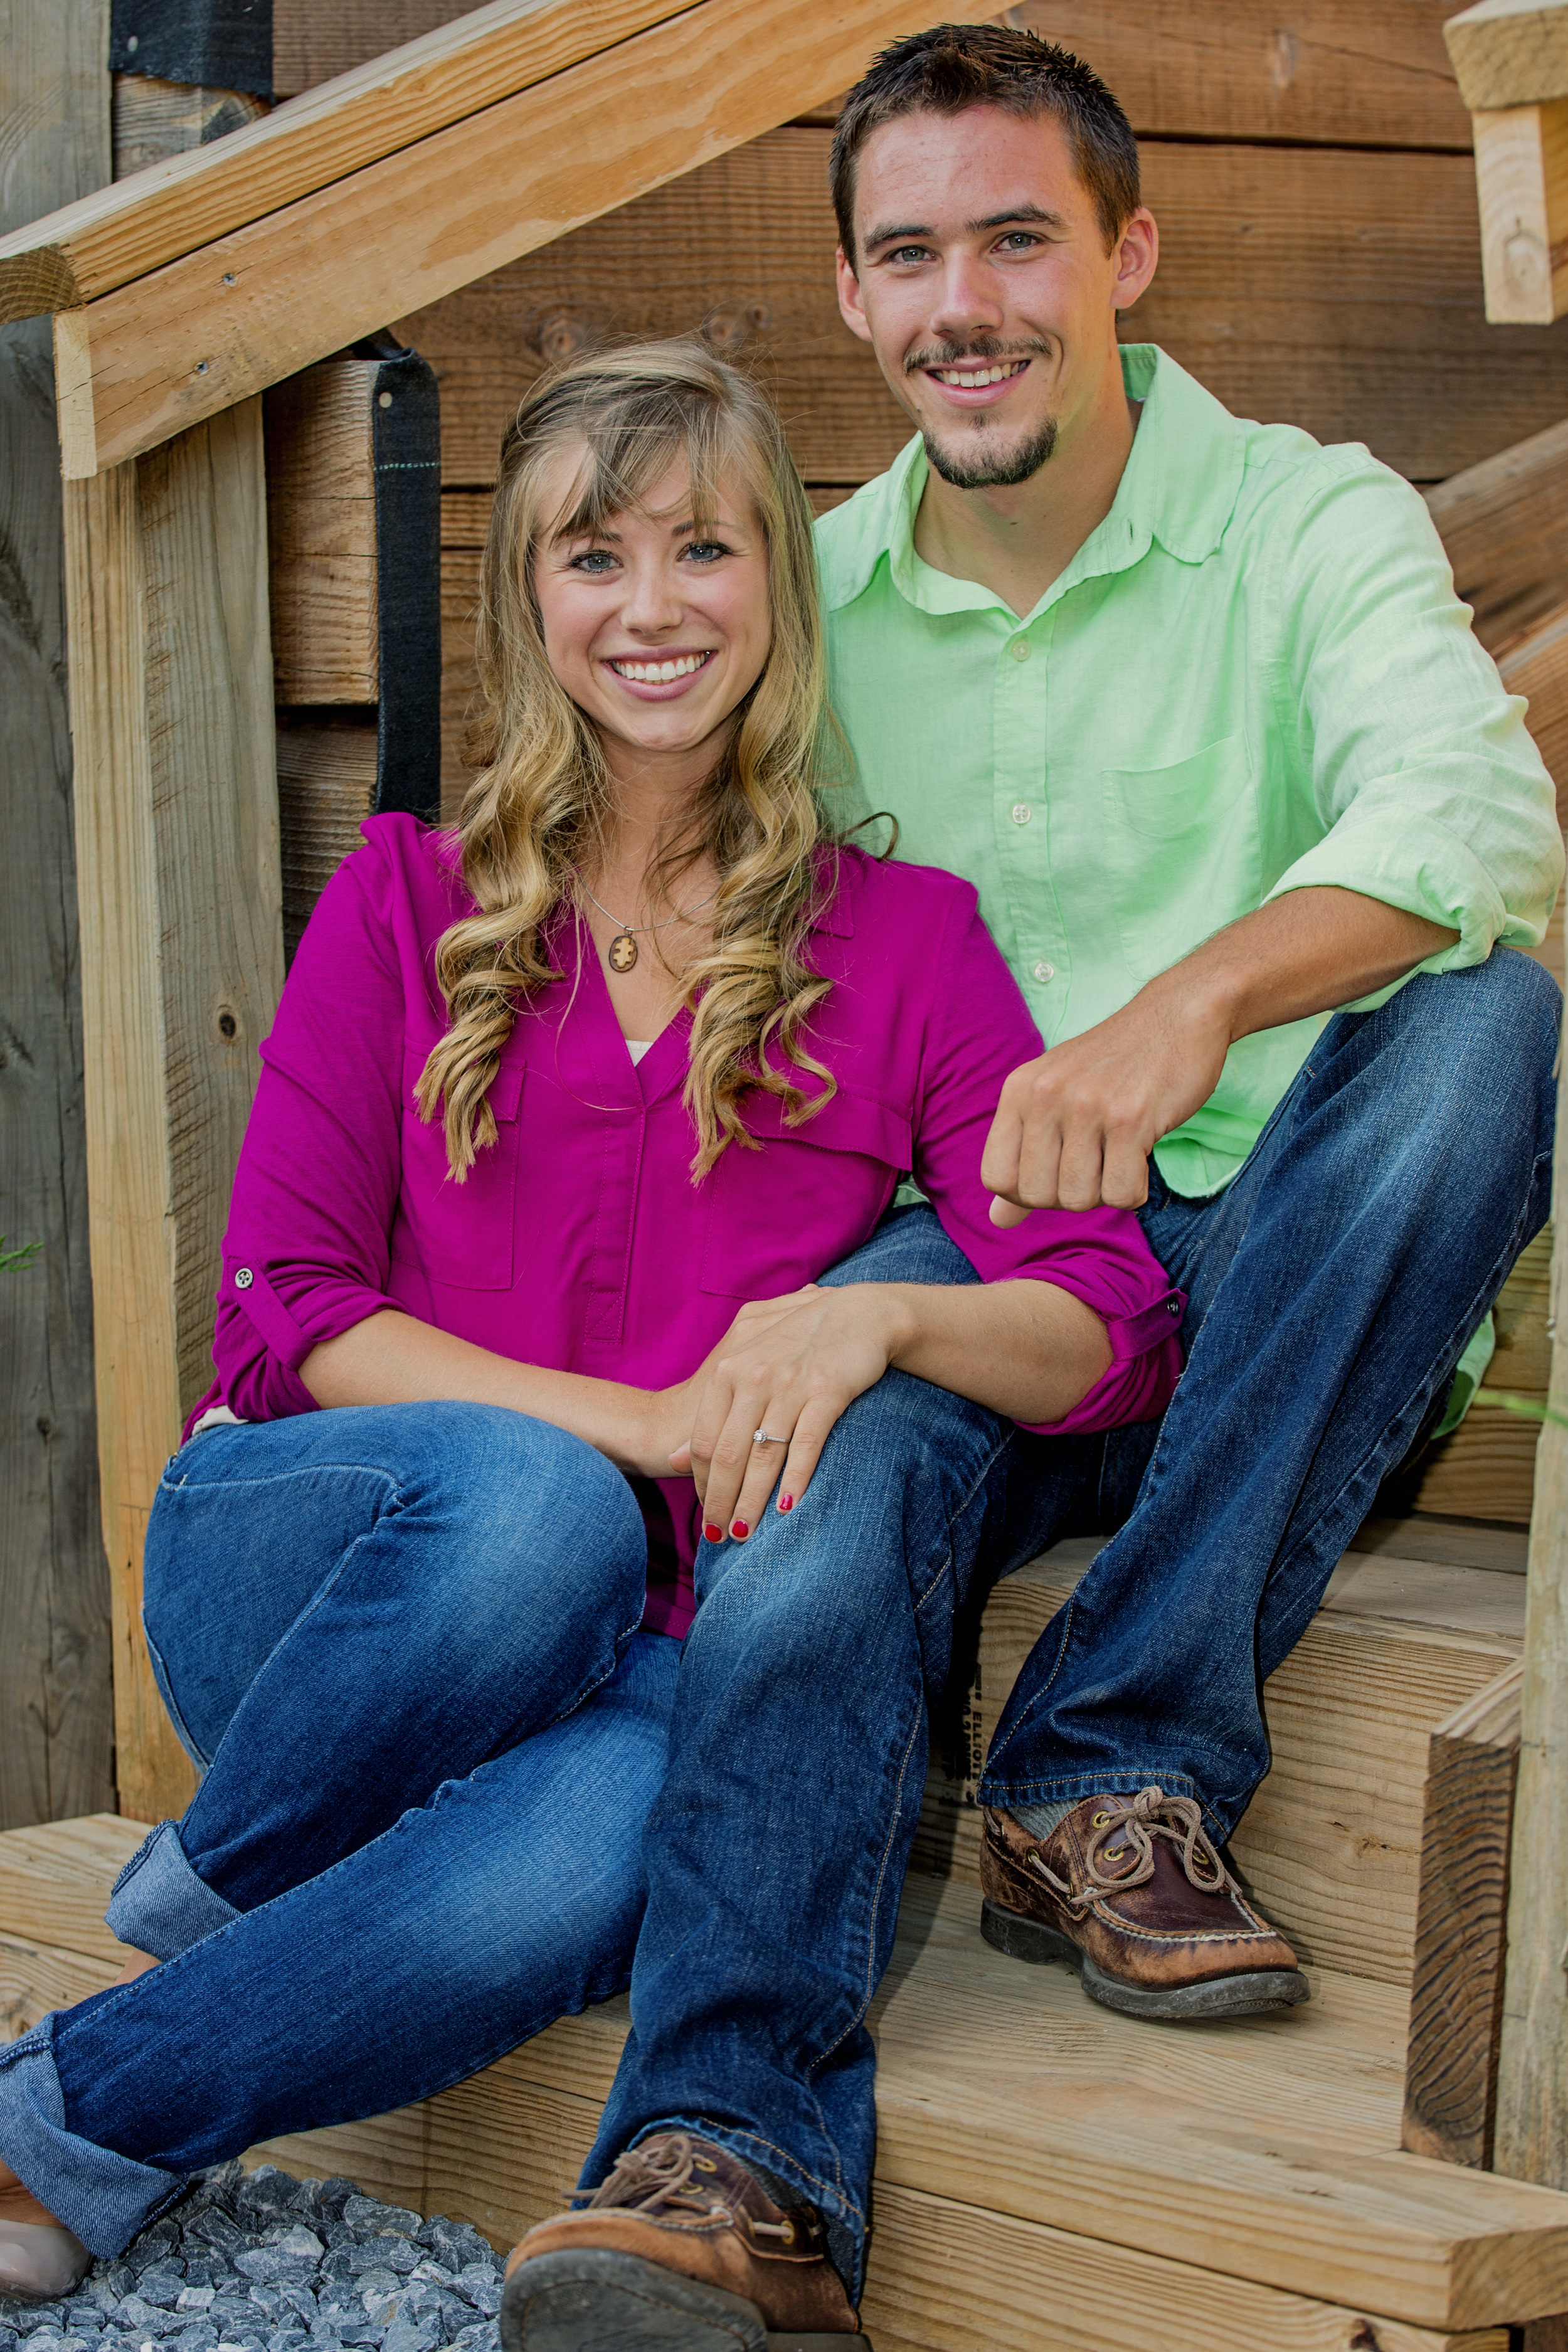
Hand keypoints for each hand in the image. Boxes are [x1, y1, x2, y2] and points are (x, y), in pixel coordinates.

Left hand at [671, 1284, 905, 1538]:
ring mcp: (790, 1384)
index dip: (701, 1484)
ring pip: (763, 1456)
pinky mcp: (828, 1390)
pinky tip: (787, 1508)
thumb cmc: (800, 1342)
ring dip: (752, 1501)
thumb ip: (712, 1407)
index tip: (707, 1513)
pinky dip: (796, 1479)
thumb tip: (672, 1458)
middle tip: (719, 1538)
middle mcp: (753, 1377)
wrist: (858, 1314)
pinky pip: (806, 1444)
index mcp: (728, 1370)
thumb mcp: (746, 1363)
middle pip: (727, 1454)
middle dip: (720, 1502)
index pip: (703, 1440)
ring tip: (745, 1534)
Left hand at [982, 980, 1229, 1216]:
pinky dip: (1135, 1191)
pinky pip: (1121, 1194)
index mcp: (1019, 1091)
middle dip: (1069, 1195)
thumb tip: (997, 1221)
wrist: (1179, 1016)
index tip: (1059, 1171)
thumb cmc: (1117, 1065)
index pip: (996, 1178)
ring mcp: (1086, 1106)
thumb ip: (1023, 1158)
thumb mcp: (1056, 1099)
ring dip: (1105, 1192)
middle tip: (1097, 1162)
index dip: (1027, 1193)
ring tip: (1119, 1155)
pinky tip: (1141, 1158)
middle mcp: (1044, 1096)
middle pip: (1036, 1196)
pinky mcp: (1130, 1118)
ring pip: (1077, 1199)